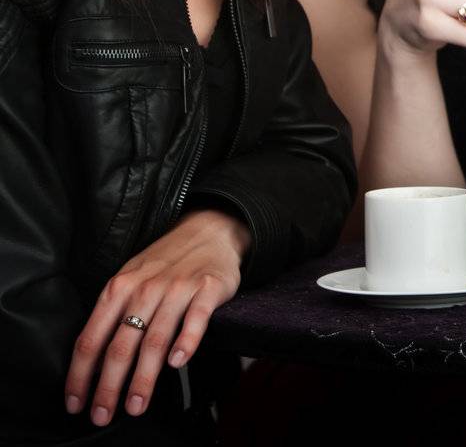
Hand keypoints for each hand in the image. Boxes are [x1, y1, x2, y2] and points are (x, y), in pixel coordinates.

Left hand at [65, 209, 249, 425]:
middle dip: (109, 387)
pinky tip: (178, 363)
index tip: (76, 404)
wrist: (208, 230)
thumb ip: (113, 316)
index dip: (80, 376)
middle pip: (121, 346)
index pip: (91, 340)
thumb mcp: (130, 281)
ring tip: (137, 404)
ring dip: (144, 377)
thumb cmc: (165, 263)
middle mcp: (145, 289)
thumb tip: (94, 365)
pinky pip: (196, 319)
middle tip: (104, 414)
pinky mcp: (209, 287)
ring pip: (156, 340)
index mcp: (118, 289)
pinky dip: (186, 342)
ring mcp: (178, 288)